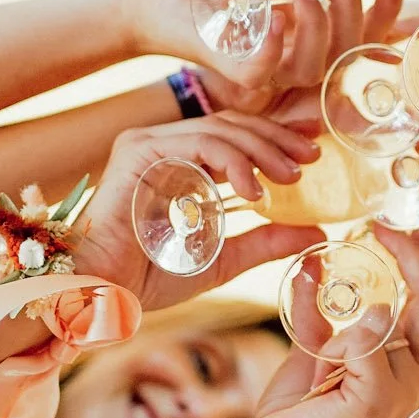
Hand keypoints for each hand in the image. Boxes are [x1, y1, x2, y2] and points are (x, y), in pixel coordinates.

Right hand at [68, 115, 323, 308]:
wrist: (101, 293)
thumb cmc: (147, 278)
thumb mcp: (223, 258)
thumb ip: (265, 241)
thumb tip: (317, 233)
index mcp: (177, 163)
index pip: (233, 135)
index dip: (275, 136)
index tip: (312, 144)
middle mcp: (161, 146)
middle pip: (230, 125)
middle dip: (275, 137)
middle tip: (311, 155)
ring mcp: (147, 144)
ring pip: (218, 129)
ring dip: (260, 149)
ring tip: (290, 176)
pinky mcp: (138, 151)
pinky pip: (196, 143)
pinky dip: (231, 162)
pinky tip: (254, 190)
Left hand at [196, 0, 406, 118]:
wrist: (163, 2)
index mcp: (310, 42)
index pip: (361, 37)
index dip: (386, 13)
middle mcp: (295, 65)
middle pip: (345, 53)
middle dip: (349, 9)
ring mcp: (268, 76)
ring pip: (312, 66)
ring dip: (318, 23)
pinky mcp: (235, 77)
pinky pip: (265, 71)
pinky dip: (276, 46)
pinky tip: (279, 18)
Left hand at [244, 228, 418, 417]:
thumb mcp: (312, 352)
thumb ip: (319, 314)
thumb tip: (311, 267)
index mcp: (408, 368)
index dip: (417, 261)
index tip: (390, 226)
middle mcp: (418, 380)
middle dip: (411, 257)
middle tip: (382, 227)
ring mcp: (405, 391)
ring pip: (380, 319)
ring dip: (337, 338)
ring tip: (321, 375)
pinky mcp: (380, 398)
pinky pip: (361, 340)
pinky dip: (332, 350)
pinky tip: (322, 382)